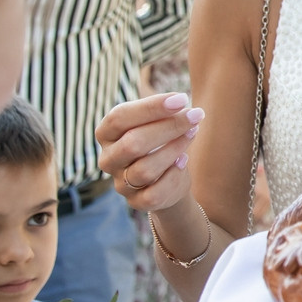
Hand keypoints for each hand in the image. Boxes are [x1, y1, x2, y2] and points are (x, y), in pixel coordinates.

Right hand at [95, 92, 203, 211]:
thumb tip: (181, 104)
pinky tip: (183, 161)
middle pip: (132, 144)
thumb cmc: (159, 142)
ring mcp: (120, 183)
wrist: (168, 179)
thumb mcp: (157, 123)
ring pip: (145, 169)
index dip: (150, 108)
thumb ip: (163, 113)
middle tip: (196, 115)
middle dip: (168, 127)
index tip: (181, 99)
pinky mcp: (136, 201)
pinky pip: (154, 193)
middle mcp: (108, 159)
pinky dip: (173, 176)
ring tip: (192, 133)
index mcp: (106, 134)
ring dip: (174, 149)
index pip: (119, 117)